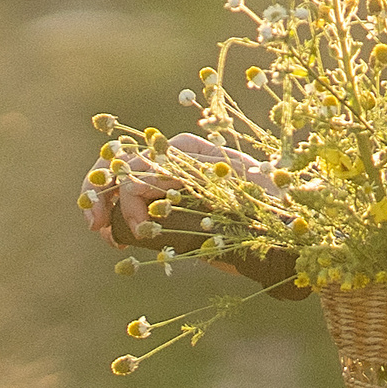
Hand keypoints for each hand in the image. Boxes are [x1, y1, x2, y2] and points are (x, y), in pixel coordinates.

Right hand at [79, 133, 267, 249]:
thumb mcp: (243, 198)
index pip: (143, 166)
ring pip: (118, 175)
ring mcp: (171, 173)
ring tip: (102, 232)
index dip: (128, 198)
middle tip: (96, 228)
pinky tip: (113, 235)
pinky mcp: (169, 192)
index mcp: (194, 152)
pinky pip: (130, 193)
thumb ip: (203, 189)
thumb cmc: (273, 208)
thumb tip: (151, 187)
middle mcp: (177, 156)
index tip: (134, 232)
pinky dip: (114, 211)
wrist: (289, 223)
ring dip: (102, 201)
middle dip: (101, 193)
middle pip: (121, 163)